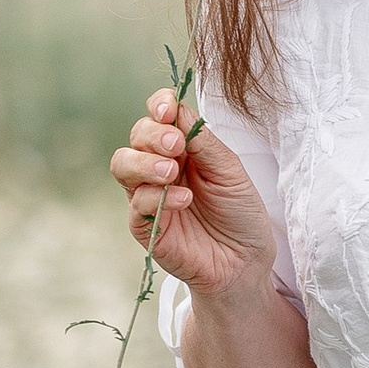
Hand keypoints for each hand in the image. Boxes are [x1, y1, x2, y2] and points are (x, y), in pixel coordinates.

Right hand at [107, 86, 273, 300]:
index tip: (167, 109)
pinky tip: (182, 200)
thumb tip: (178, 109)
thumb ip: (203, 142)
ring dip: (144, 162)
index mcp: (183, 148)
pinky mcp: (144, 224)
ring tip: (171, 172)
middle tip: (175, 146)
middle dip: (153, 135)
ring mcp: (149, 194)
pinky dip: (156, 196)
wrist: (245, 261)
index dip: (158, 106)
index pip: (159, 116)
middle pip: (137, 135)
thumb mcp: (230, 171)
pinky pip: (136, 203)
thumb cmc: (240, 214)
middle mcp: (161, 166)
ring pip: (123, 164)